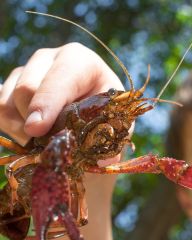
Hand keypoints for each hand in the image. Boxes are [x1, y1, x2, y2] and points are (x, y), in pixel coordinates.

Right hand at [0, 42, 123, 145]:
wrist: (90, 106)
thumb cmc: (105, 111)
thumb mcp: (114, 121)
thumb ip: (110, 136)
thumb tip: (102, 162)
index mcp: (80, 61)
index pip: (57, 79)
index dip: (46, 105)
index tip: (37, 130)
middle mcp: (50, 58)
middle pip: (26, 88)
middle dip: (35, 122)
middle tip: (49, 143)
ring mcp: (28, 69)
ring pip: (8, 101)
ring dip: (22, 129)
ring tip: (42, 141)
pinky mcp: (12, 83)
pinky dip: (11, 128)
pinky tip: (31, 136)